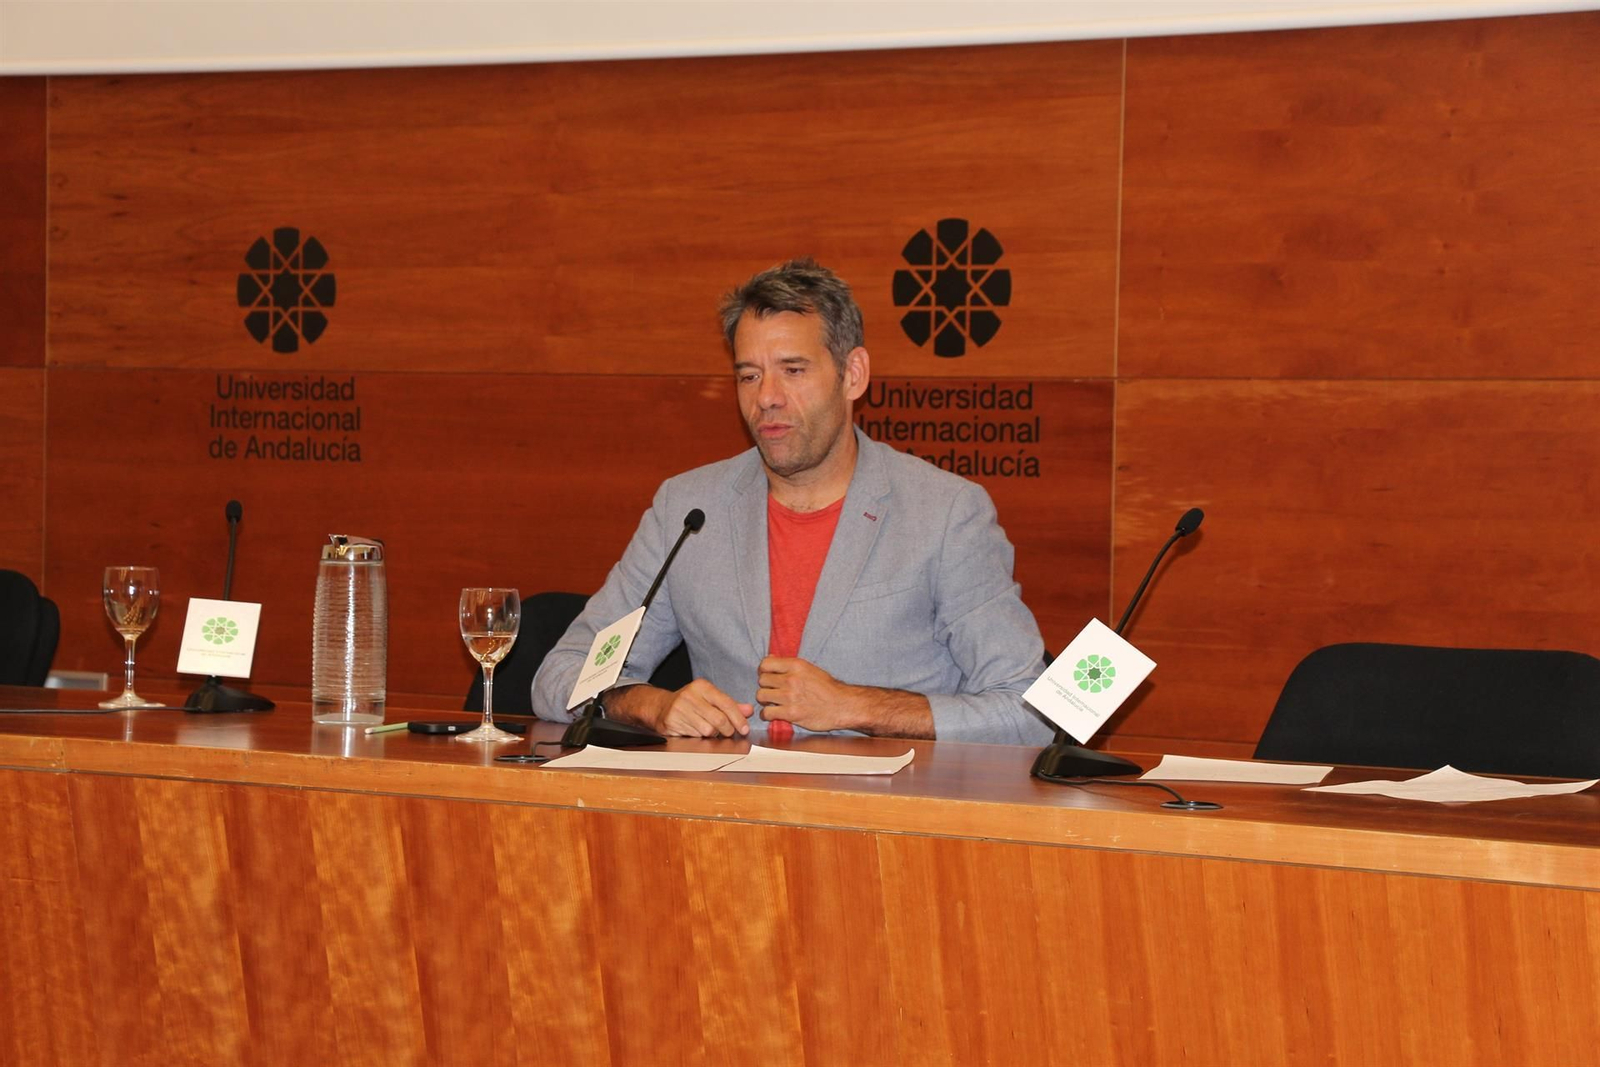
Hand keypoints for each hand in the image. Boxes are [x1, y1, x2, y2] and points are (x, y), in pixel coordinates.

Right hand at [606, 680, 752, 737]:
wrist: (660, 707)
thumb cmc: (690, 704)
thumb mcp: (710, 699)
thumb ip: (730, 705)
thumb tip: (749, 710)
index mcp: (702, 686)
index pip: (726, 703)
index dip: (738, 718)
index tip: (744, 729)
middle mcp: (690, 695)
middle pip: (719, 719)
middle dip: (727, 730)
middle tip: (728, 733)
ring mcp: (680, 708)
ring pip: (707, 730)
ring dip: (712, 734)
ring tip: (708, 730)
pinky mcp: (672, 720)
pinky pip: (694, 735)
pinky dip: (699, 736)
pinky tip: (696, 730)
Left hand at [755, 657, 857, 732]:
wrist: (842, 706)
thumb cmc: (828, 688)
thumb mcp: (810, 669)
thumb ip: (790, 665)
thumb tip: (770, 657)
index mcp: (796, 665)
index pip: (765, 663)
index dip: (764, 671)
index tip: (768, 676)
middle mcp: (791, 679)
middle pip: (762, 680)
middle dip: (766, 686)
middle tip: (773, 691)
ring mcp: (790, 697)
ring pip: (761, 696)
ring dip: (765, 700)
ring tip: (773, 703)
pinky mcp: (790, 713)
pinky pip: (767, 713)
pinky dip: (767, 715)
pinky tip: (774, 714)